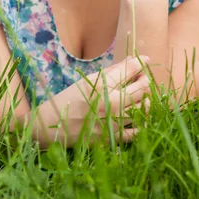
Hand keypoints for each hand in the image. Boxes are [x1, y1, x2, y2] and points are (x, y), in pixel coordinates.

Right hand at [28, 56, 150, 147]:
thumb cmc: (69, 98)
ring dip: (146, 100)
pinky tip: (142, 117)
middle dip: (145, 80)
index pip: (129, 70)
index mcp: (101, 86)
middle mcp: (109, 103)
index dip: (140, 63)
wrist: (52, 125)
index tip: (145, 59)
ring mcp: (112, 123)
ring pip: (142, 109)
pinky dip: (142, 123)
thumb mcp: (88, 80)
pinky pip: (136, 132)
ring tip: (143, 96)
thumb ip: (112, 71)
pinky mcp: (111, 139)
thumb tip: (133, 60)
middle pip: (140, 88)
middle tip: (144, 78)